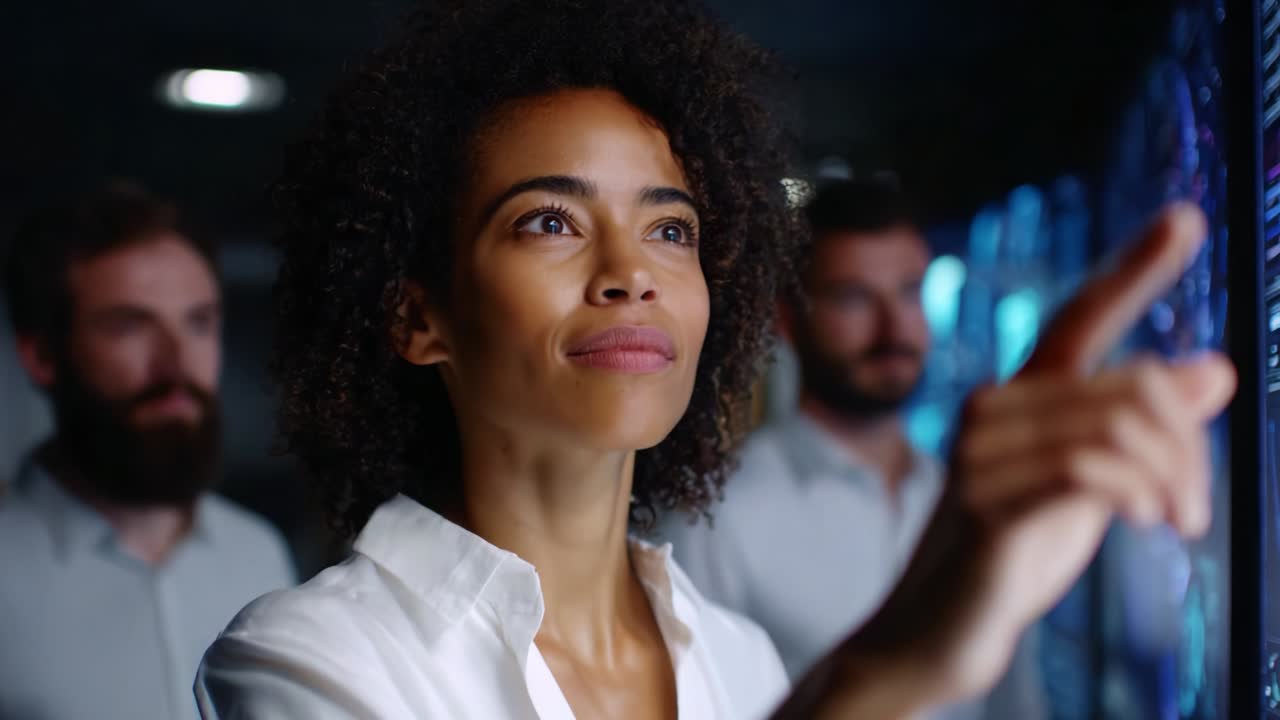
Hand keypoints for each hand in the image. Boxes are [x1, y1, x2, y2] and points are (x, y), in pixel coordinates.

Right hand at [774, 203, 1236, 718]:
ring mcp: (980, 452)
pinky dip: (1140, 493)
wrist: (936, 635)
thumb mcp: (1091, 492)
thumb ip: (1143, 432)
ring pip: (1121, 424)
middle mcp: (993, 408)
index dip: (1135, 268)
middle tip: (1194, 511)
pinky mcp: (983, 502)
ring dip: (1174, 478)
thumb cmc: (1009, 559)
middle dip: (1189, 448)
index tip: (1186, 216)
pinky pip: (1088, 467)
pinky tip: (1147, 523)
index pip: (1082, 317)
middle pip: (1133, 385)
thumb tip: (1216, 365)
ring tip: (1178, 523)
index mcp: (1018, 399)